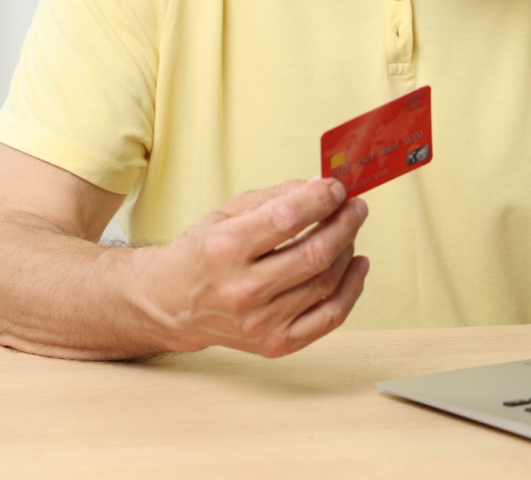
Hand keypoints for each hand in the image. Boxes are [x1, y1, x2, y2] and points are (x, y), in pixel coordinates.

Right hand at [138, 177, 369, 357]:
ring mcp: (260, 322)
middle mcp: (241, 289)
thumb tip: (323, 186)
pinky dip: (352, 288)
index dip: (321, 199)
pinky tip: (357, 265)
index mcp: (225, 249)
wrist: (173, 304)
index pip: (287, 219)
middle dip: (345, 223)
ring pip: (326, 283)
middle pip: (315, 254)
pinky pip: (330, 317)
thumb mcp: (228, 213)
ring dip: (349, 249)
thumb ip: (277, 197)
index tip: (336, 187)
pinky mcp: (275, 343)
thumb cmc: (203, 254)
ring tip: (350, 231)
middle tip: (356, 207)